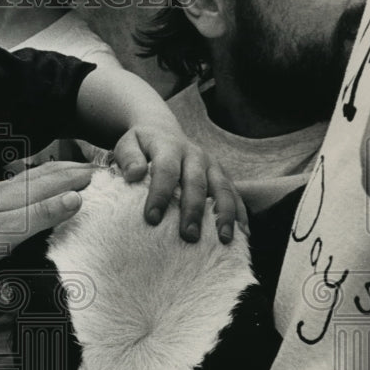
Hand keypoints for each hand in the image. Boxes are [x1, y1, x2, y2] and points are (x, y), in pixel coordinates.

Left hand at [0, 161, 94, 270]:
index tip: (109, 172)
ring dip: (57, 173)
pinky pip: (21, 187)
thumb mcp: (8, 233)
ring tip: (73, 172)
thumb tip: (76, 197)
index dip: (84, 175)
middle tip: (98, 167)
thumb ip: (42, 215)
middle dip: (74, 169)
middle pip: (48, 173)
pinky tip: (33, 189)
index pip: (60, 179)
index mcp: (18, 194)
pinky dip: (38, 183)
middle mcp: (8, 188)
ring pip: (34, 178)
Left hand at [112, 123, 246, 242]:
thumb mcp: (127, 144)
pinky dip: (240, 213)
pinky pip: (235, 194)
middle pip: (196, 182)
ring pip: (222, 188)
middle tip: (188, 236)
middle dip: (194, 210)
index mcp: (169, 146)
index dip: (160, 194)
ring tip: (223, 239)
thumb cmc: (141, 146)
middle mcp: (194, 154)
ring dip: (224, 214)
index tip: (152, 219)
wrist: (162, 130)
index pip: (165, 170)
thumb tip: (134, 174)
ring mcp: (212, 164)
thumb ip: (128, 157)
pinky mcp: (222, 174)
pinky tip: (242, 233)